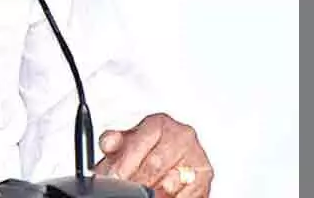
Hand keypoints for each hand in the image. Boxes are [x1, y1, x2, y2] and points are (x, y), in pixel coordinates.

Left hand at [94, 113, 212, 196]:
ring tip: (147, 193)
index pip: (139, 145)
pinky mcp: (205, 175)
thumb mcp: (126, 143)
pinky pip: (188, 191)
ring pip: (171, 180)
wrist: (167, 162)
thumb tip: (108, 143)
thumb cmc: (145, 151)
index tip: (114, 176)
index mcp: (159, 123)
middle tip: (128, 188)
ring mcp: (195, 155)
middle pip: (154, 164)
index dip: (124, 164)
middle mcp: (181, 135)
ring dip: (156, 191)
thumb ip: (113, 140)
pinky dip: (174, 197)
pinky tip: (163, 195)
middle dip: (137, 180)